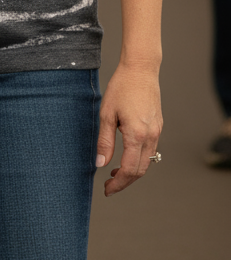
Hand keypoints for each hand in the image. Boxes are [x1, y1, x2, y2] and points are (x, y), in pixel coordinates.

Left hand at [96, 63, 162, 195]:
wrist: (141, 69)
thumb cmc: (121, 88)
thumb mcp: (107, 114)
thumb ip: (104, 141)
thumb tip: (100, 164)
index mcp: (137, 135)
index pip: (130, 170)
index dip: (118, 184)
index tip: (107, 189)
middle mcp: (151, 136)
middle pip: (140, 171)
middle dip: (125, 182)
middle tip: (109, 185)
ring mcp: (157, 132)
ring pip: (148, 162)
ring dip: (132, 172)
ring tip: (115, 172)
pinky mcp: (158, 126)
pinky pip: (151, 150)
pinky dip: (139, 159)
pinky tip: (126, 156)